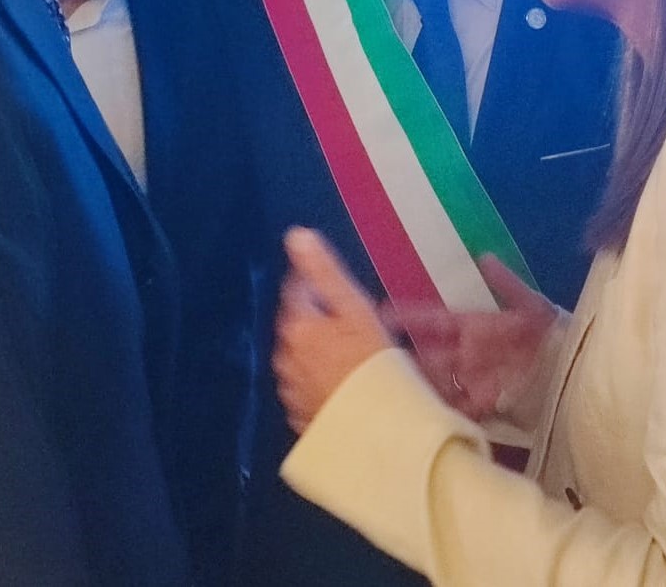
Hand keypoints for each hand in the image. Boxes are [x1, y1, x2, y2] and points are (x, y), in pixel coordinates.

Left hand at [273, 228, 392, 435]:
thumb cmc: (373, 362)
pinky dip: (321, 380)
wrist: (380, 432)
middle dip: (318, 320)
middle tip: (353, 325)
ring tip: (353, 357)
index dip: (319, 285)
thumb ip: (323, 271)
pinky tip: (346, 385)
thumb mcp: (354, 308)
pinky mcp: (301, 416)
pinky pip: (308, 387)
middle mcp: (284, 357)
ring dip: (319, 352)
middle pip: (297, 325)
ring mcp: (291, 390)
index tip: (343, 292)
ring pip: (301, 358)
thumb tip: (296, 234)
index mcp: (295, 326)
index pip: (297, 290)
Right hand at [383, 255, 556, 420]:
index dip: (410, 318)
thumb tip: (485, 257)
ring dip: (423, 387)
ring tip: (402, 393)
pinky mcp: (488, 406)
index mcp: (474, 327)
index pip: (435, 321)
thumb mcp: (532, 305)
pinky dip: (445, 411)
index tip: (382, 313)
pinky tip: (429, 414)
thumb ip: (507, 283)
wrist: (578, 370)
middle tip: (383, 366)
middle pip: (430, 357)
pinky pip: (459, 409)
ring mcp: (476, 381)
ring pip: (439, 384)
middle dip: (409, 362)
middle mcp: (469, 355)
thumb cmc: (554, 333)